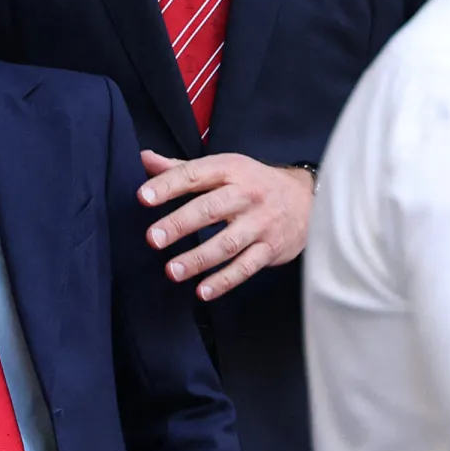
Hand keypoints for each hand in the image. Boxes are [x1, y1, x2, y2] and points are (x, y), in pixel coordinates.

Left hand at [139, 151, 313, 299]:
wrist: (306, 199)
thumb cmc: (253, 183)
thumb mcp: (223, 168)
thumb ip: (182, 168)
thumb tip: (145, 159)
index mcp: (230, 170)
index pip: (195, 175)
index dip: (168, 185)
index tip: (143, 197)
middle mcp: (247, 195)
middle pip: (210, 209)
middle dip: (180, 224)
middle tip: (152, 238)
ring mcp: (261, 223)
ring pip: (227, 243)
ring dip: (198, 259)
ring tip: (171, 271)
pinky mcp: (270, 249)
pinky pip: (246, 267)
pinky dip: (224, 281)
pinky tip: (202, 291)